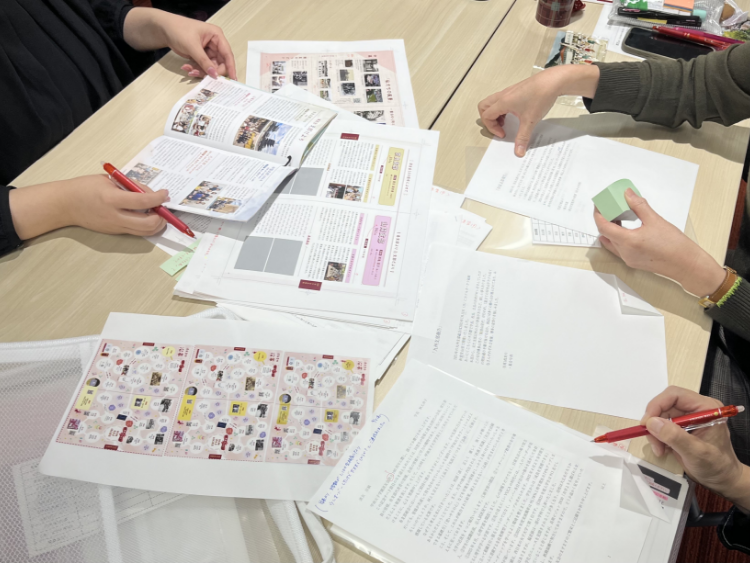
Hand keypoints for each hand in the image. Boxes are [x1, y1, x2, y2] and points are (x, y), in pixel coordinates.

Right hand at [69, 175, 169, 235]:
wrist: (65, 204)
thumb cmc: (85, 188)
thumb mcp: (109, 180)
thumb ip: (131, 186)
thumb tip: (151, 193)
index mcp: (111, 199)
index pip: (142, 202)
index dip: (158, 198)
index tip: (165, 194)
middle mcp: (115, 216)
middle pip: (148, 224)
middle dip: (162, 217)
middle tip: (164, 206)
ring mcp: (115, 227)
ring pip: (145, 231)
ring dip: (157, 223)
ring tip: (157, 212)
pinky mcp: (115, 232)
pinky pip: (136, 231)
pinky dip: (146, 225)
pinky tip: (146, 215)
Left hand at [124, 8, 236, 79]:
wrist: (163, 29)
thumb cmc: (179, 30)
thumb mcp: (192, 46)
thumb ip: (204, 62)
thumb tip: (214, 75)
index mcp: (216, 36)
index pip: (227, 54)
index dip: (230, 67)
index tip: (233, 80)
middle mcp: (215, 43)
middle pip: (219, 63)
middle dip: (210, 71)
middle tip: (200, 75)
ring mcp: (208, 50)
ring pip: (210, 67)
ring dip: (201, 71)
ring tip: (189, 70)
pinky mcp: (200, 55)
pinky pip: (203, 66)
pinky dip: (196, 69)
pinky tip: (187, 67)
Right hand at [477, 65, 598, 156]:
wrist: (553, 81)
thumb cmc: (540, 96)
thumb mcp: (530, 121)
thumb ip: (523, 137)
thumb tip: (519, 151)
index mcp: (503, 102)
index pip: (486, 116)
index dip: (492, 128)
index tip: (503, 134)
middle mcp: (503, 95)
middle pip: (484, 106)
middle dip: (488, 119)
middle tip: (499, 127)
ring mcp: (509, 91)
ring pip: (492, 102)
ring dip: (495, 113)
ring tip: (506, 122)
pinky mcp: (516, 90)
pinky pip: (502, 99)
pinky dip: (503, 108)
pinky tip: (515, 114)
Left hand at [594, 189, 725, 295]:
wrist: (686, 264)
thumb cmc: (675, 246)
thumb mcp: (655, 220)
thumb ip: (639, 206)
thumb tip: (628, 194)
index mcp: (628, 242)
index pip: (603, 227)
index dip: (598, 214)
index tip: (599, 205)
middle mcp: (625, 253)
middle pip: (606, 234)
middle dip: (605, 220)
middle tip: (610, 207)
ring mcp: (628, 259)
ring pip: (611, 242)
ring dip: (611, 229)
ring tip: (619, 216)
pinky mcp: (633, 262)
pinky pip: (618, 249)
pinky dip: (618, 237)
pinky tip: (626, 229)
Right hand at [641, 386, 749, 509]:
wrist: (722, 480)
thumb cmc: (716, 466)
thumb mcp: (697, 452)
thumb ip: (675, 437)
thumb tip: (651, 422)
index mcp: (705, 407)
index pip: (675, 395)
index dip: (658, 404)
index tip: (647, 422)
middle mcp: (695, 409)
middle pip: (665, 405)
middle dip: (655, 423)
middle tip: (652, 440)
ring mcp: (687, 418)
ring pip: (660, 416)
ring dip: (655, 433)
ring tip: (659, 449)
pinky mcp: (680, 427)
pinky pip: (661, 426)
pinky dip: (657, 437)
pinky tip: (663, 450)